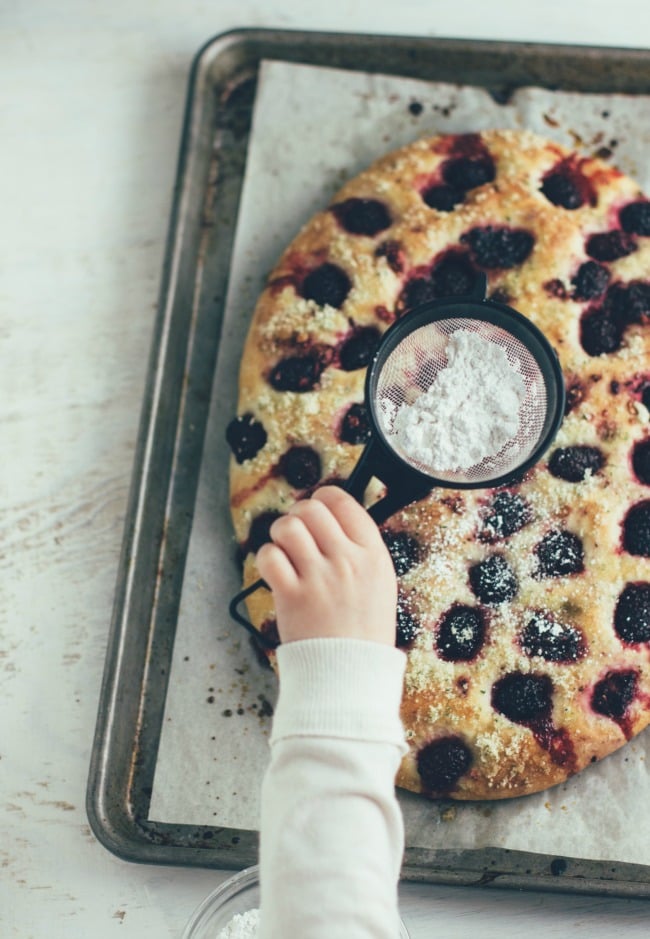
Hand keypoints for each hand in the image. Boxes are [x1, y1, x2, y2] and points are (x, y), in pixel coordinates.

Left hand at [255, 486, 396, 645]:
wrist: (349, 675)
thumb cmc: (363, 632)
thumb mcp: (380, 583)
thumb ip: (360, 550)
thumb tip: (334, 520)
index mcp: (373, 555)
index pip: (344, 502)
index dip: (324, 498)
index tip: (318, 506)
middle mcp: (347, 560)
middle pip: (312, 508)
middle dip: (299, 514)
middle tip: (298, 532)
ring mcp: (318, 577)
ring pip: (288, 526)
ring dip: (281, 534)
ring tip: (286, 551)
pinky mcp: (292, 595)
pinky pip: (269, 556)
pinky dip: (267, 558)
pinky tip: (276, 571)